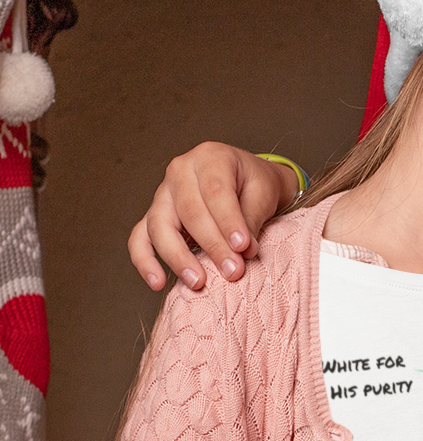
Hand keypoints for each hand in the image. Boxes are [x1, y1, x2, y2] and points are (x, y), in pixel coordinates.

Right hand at [129, 144, 298, 290]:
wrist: (246, 182)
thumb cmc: (255, 185)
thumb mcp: (264, 192)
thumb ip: (252, 218)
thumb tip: (243, 250)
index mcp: (210, 158)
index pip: (216, 191)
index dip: (229, 222)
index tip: (244, 248)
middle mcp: (180, 172)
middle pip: (189, 211)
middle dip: (212, 245)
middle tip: (233, 272)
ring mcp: (162, 193)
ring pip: (160, 225)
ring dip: (178, 257)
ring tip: (199, 282)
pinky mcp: (154, 216)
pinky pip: (140, 237)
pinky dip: (145, 260)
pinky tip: (157, 282)